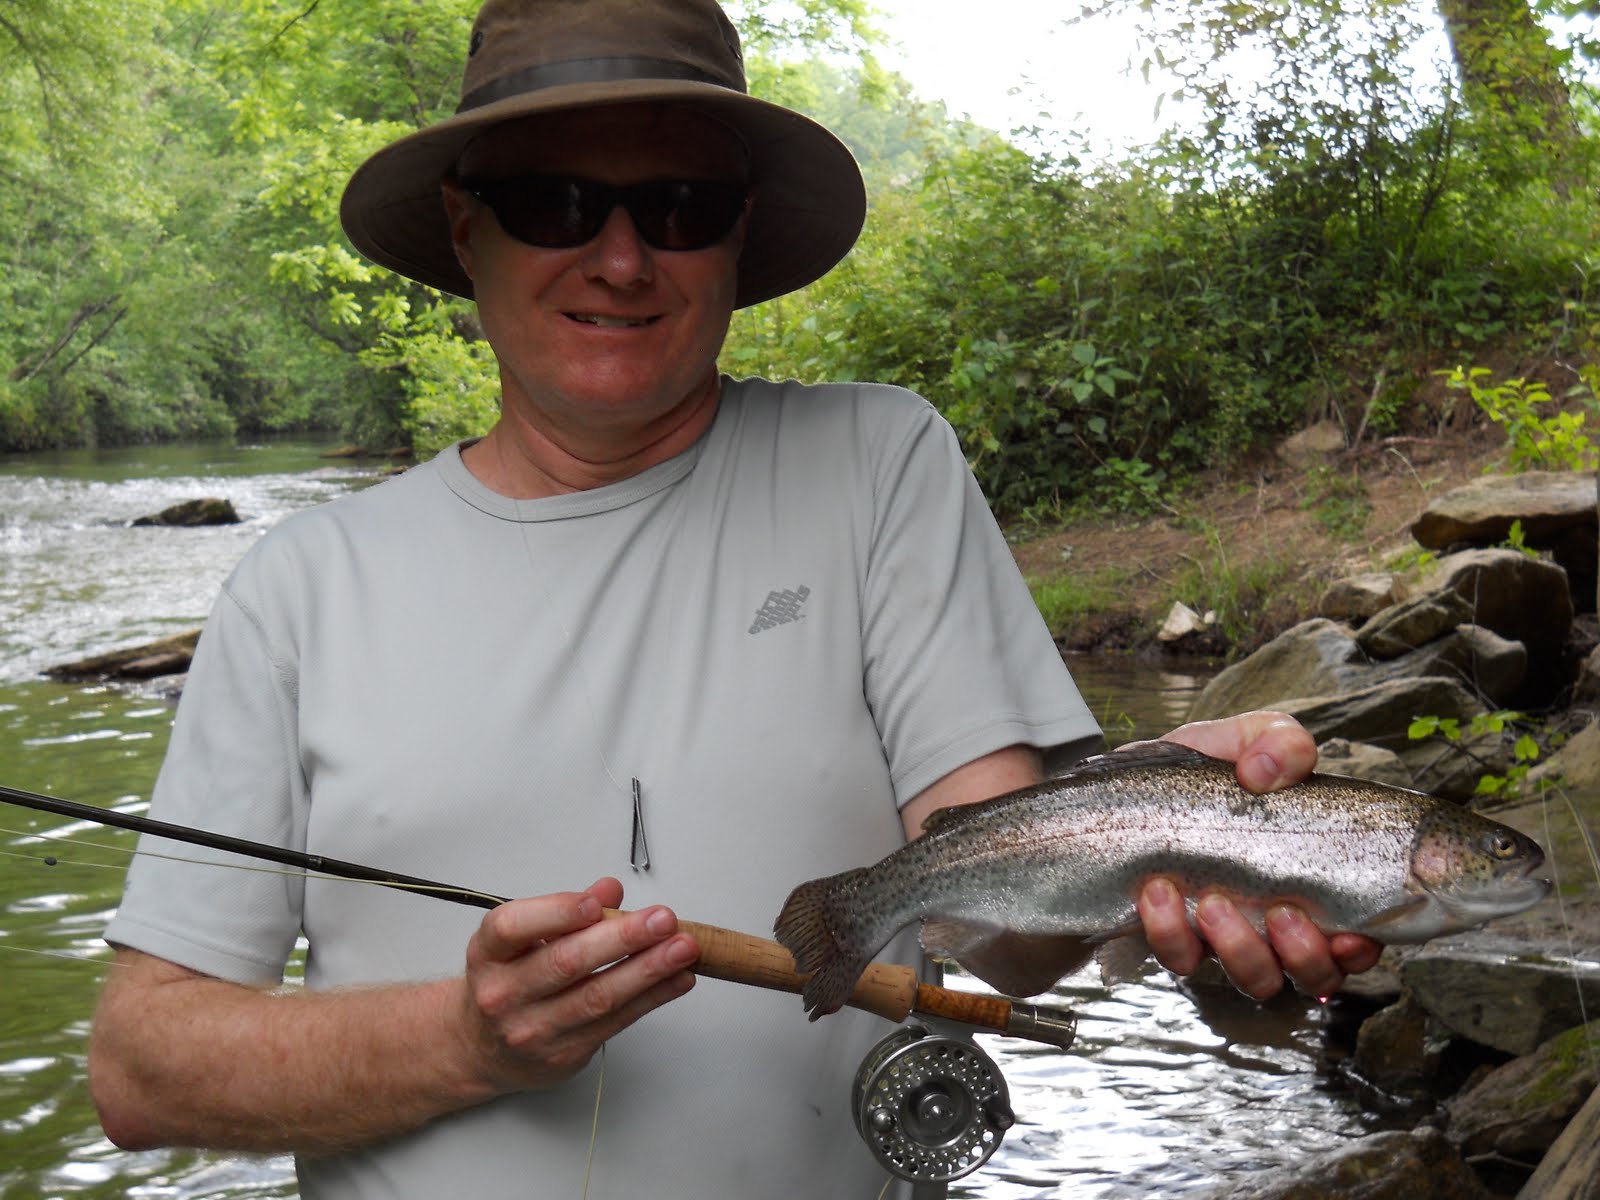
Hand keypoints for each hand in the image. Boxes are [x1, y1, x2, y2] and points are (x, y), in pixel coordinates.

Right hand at [456, 877, 697, 1092]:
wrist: (480, 1048)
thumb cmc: (508, 980)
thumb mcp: (520, 938)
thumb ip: (565, 911)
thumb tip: (609, 891)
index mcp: (489, 953)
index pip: (513, 928)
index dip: (557, 913)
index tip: (596, 902)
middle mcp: (504, 993)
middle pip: (566, 963)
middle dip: (623, 938)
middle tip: (663, 919)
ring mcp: (533, 1029)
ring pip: (597, 997)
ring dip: (648, 970)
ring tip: (683, 948)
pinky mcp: (564, 1055)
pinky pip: (615, 1022)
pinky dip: (652, 998)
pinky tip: (677, 978)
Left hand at [1127, 711, 1382, 999]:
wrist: (1104, 798)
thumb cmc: (1186, 774)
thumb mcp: (1235, 740)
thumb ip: (1276, 740)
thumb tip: (1268, 773)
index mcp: (1306, 874)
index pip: (1359, 930)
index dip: (1365, 945)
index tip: (1352, 933)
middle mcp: (1274, 917)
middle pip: (1318, 971)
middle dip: (1306, 954)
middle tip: (1279, 913)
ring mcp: (1225, 936)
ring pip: (1259, 979)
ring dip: (1243, 950)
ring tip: (1214, 902)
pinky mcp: (1175, 943)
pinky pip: (1185, 961)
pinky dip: (1173, 932)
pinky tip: (1158, 892)